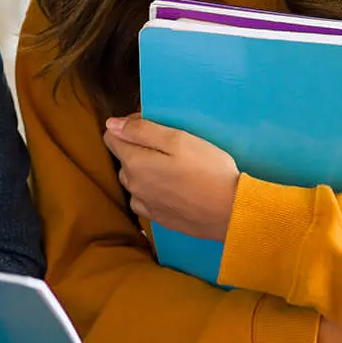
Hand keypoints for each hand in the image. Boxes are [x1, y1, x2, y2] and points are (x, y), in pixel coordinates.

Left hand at [103, 116, 240, 240]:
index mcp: (134, 163)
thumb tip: (111, 124)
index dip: (128, 127)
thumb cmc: (208, 170)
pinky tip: (172, 188)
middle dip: (137, 147)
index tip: (152, 126)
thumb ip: (141, 130)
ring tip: (173, 167)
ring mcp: (144, 204)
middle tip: (169, 146)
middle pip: (123, 158)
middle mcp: (132, 185)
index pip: (111, 137)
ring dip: (144, 170)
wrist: (230, 212)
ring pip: (133, 180)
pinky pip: (144, 199)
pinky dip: (152, 190)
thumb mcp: (178, 139)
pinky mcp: (158, 218)